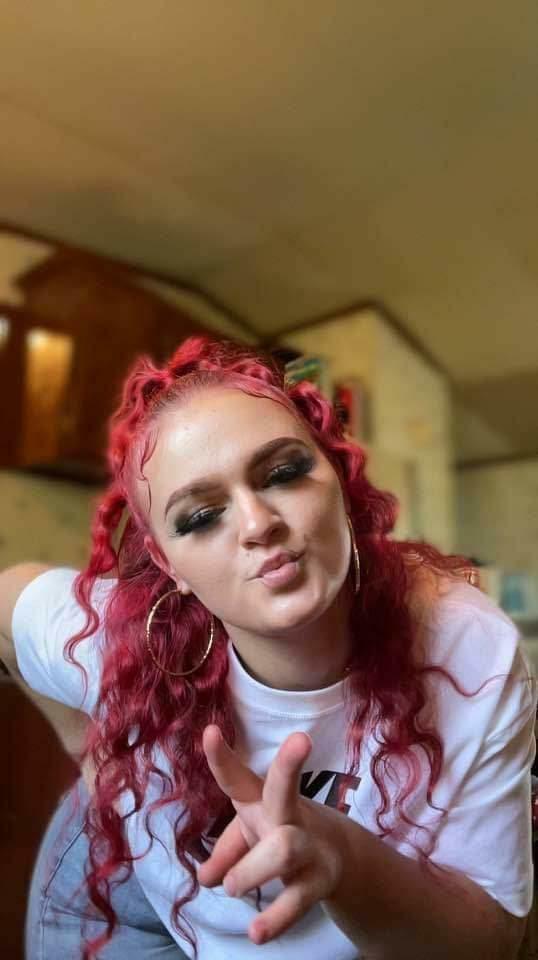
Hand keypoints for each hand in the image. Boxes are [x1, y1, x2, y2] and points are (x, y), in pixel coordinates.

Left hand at [198, 725, 344, 944]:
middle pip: (284, 789)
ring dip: (254, 868)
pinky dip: (276, 919)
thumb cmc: (281, 833)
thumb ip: (227, 853)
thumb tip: (205, 878)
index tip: (208, 731)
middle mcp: (287, 815)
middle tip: (300, 740)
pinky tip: (256, 932)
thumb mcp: (250, 837)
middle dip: (289, 766)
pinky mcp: (319, 881)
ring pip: (284, 849)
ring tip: (233, 886)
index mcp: (262, 799)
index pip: (239, 776)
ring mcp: (307, 846)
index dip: (222, 756)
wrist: (340, 856)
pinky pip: (296, 900)